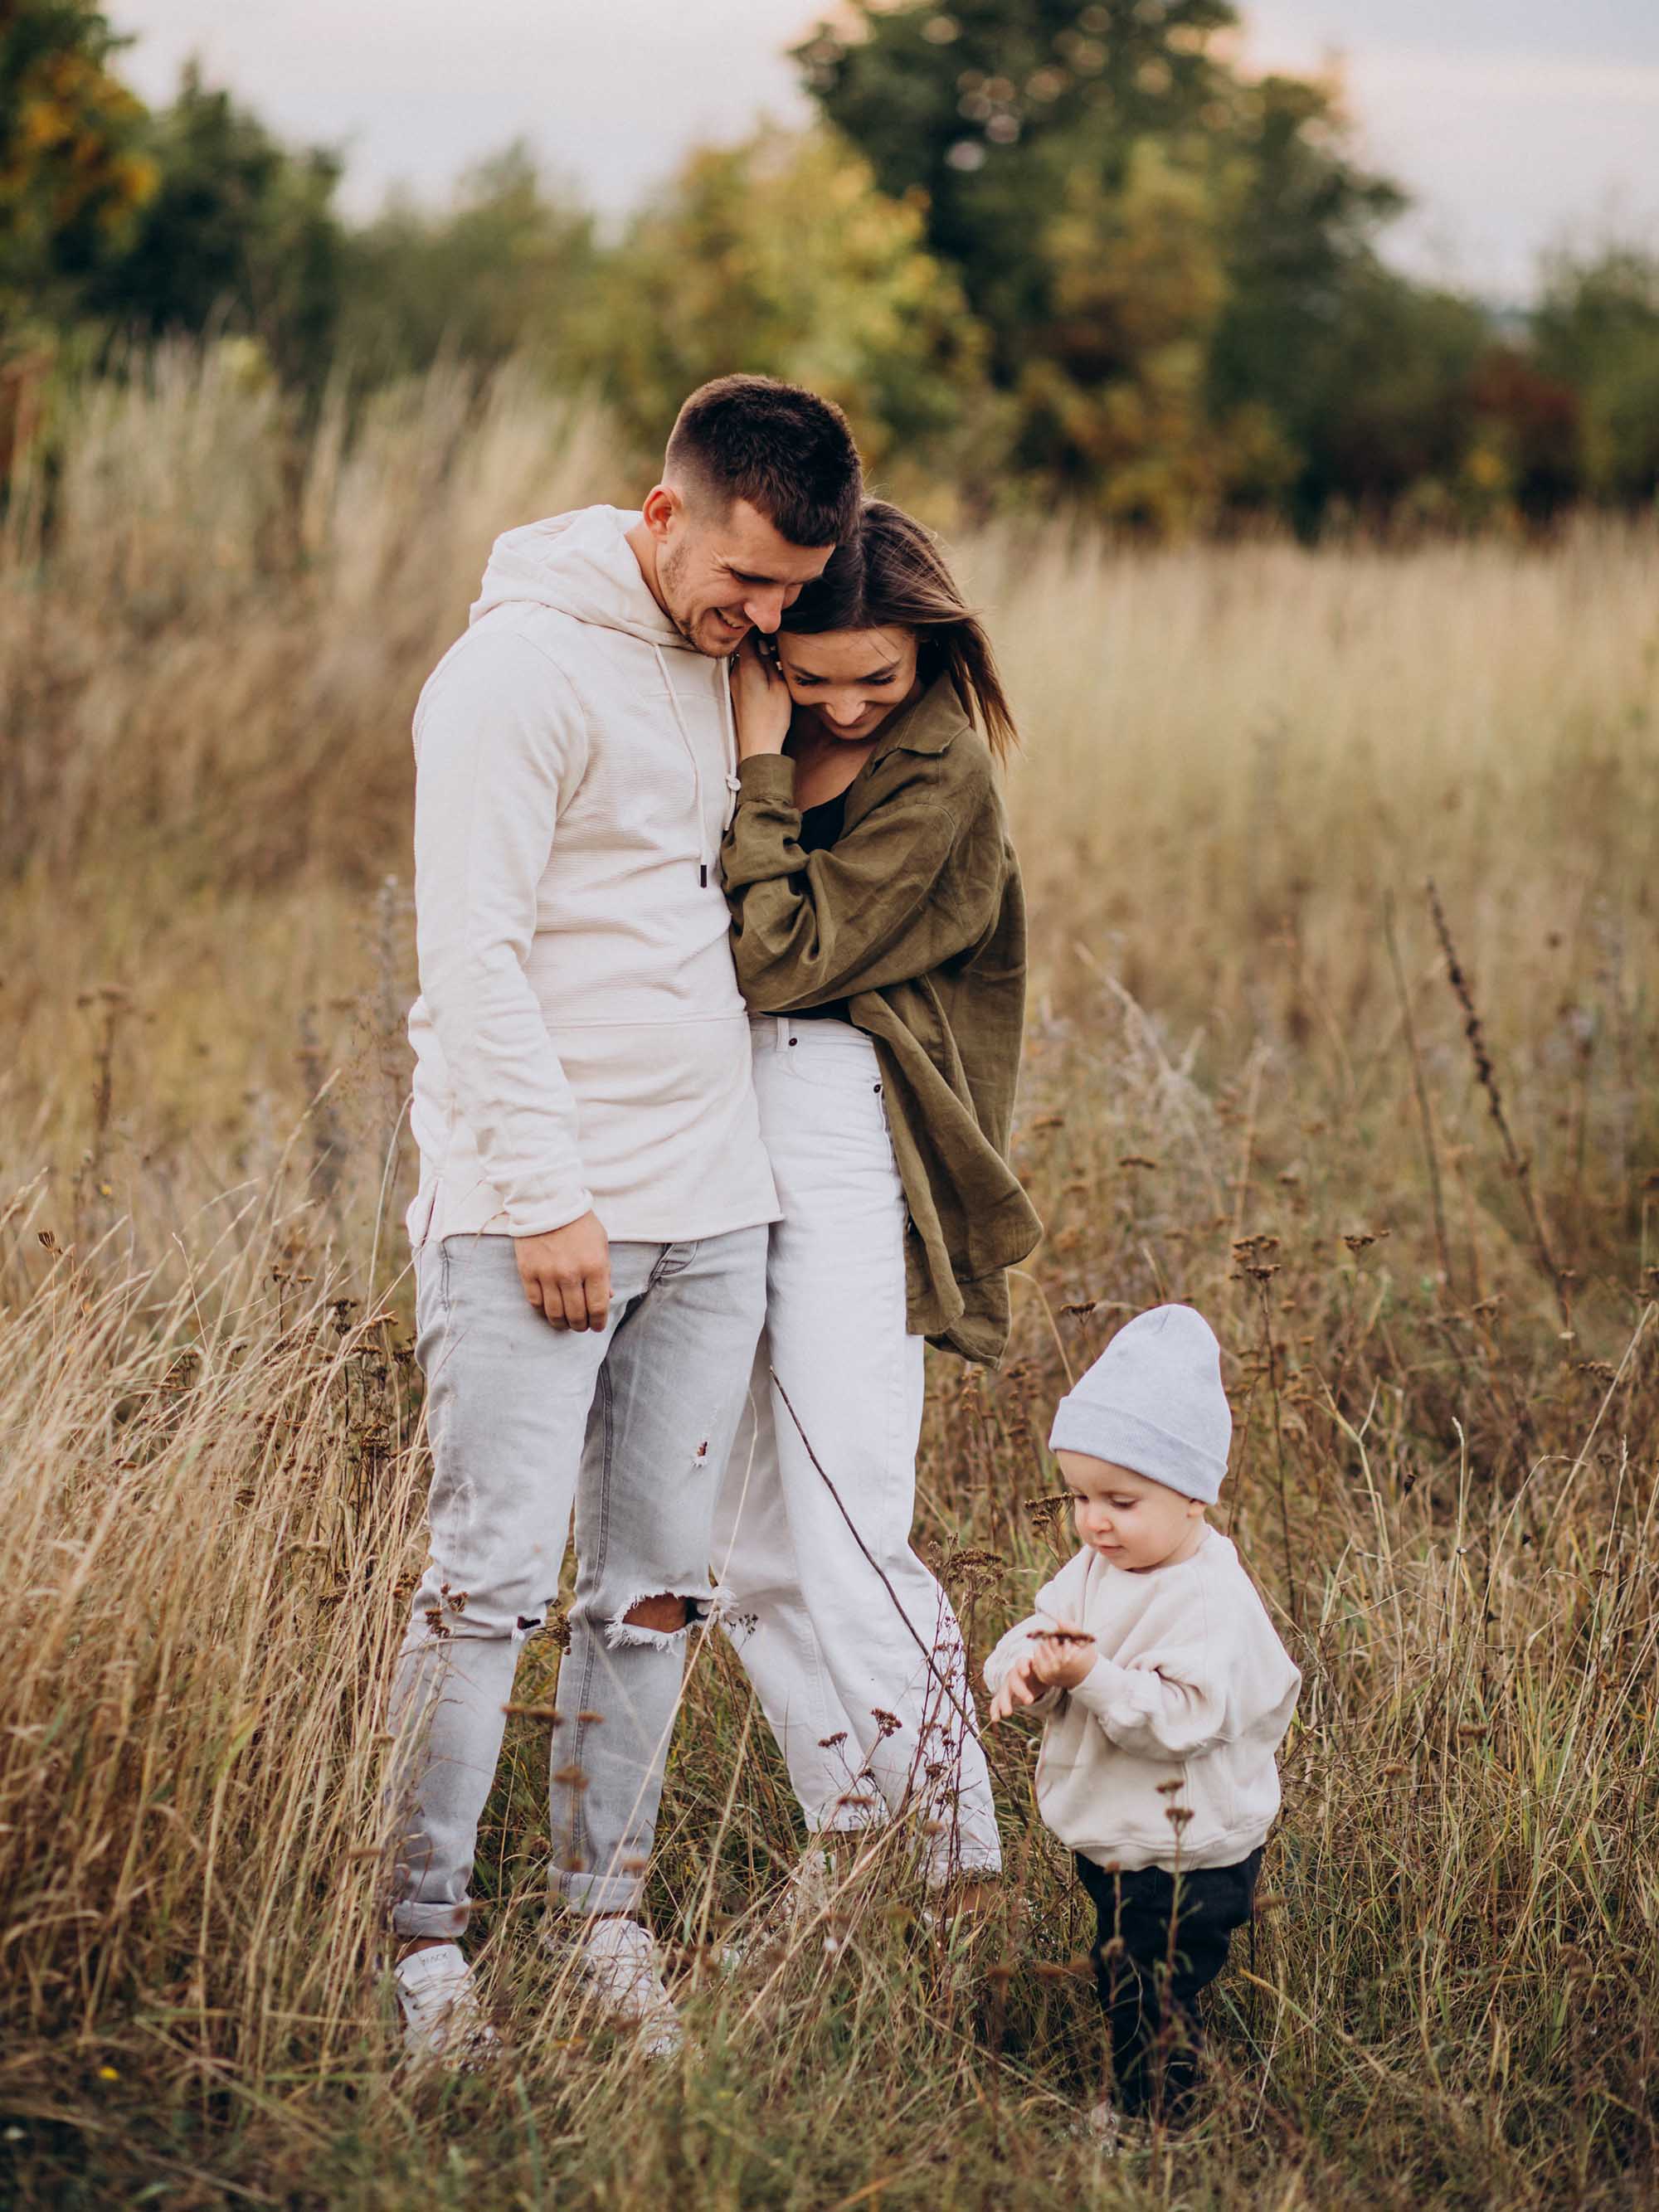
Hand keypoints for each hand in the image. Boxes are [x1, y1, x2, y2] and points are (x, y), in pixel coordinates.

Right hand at [513, 1211, 610, 1331]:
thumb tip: (607, 1297)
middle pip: (576, 1315)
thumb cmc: (579, 1222)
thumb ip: (604, 1272)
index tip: (597, 1326)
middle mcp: (571, 1274)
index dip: (598, 1322)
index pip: (598, 1307)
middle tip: (581, 1326)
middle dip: (581, 1325)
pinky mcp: (528, 1272)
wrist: (547, 1202)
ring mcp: (548, 1274)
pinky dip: (543, 1311)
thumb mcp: (600, 1243)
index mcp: (594, 1266)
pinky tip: (549, 1310)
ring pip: (555, 1313)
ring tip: (566, 1323)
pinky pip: (535, 1302)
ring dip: (562, 1323)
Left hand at [729, 634, 791, 759]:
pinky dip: (755, 664)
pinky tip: (768, 669)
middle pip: (744, 644)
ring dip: (757, 652)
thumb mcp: (779, 685)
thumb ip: (770, 661)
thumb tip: (764, 642)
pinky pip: (744, 669)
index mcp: (746, 667)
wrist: (758, 745)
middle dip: (758, 637)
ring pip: (744, 657)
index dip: (757, 625)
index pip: (746, 634)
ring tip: (775, 653)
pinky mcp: (737, 691)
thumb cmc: (771, 718)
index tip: (769, 621)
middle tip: (776, 635)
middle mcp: (736, 672)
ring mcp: (734, 681)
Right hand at [987, 1625, 1096, 1722]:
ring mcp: (1010, 1683)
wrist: (1039, 1674)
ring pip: (1004, 1690)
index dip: (1023, 1665)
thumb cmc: (1047, 1663)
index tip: (1028, 1671)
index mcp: (1028, 1662)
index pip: (1022, 1661)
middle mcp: (1016, 1672)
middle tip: (1029, 1701)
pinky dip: (995, 1708)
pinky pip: (998, 1701)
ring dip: (1005, 1701)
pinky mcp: (1007, 1693)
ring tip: (1008, 1713)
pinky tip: (995, 1718)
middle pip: (1013, 1678)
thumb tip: (1062, 1622)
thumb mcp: (1055, 1653)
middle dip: (1019, 1689)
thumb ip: (1059, 1639)